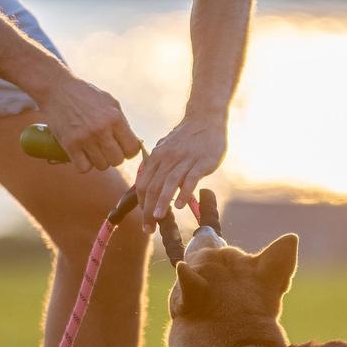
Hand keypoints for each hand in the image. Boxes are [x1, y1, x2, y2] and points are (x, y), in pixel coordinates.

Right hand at [39, 76, 140, 172]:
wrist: (56, 89)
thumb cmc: (85, 95)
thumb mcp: (110, 103)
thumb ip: (122, 123)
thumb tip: (134, 144)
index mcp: (115, 117)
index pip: (132, 148)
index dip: (129, 151)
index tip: (122, 148)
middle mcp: (101, 129)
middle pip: (117, 160)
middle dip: (113, 156)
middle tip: (105, 148)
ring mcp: (85, 138)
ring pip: (102, 166)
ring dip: (98, 161)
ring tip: (92, 149)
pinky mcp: (69, 144)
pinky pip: (84, 168)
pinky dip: (83, 165)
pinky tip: (81, 155)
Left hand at [136, 115, 227, 233]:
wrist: (206, 118)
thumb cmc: (187, 137)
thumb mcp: (166, 148)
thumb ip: (158, 165)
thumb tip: (150, 184)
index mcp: (157, 157)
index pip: (143, 184)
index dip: (141, 204)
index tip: (145, 219)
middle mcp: (167, 158)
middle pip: (153, 186)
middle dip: (148, 209)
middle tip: (148, 228)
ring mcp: (185, 159)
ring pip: (168, 183)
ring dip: (161, 202)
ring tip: (157, 218)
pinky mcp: (201, 162)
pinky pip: (190, 178)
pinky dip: (183, 192)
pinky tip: (179, 205)